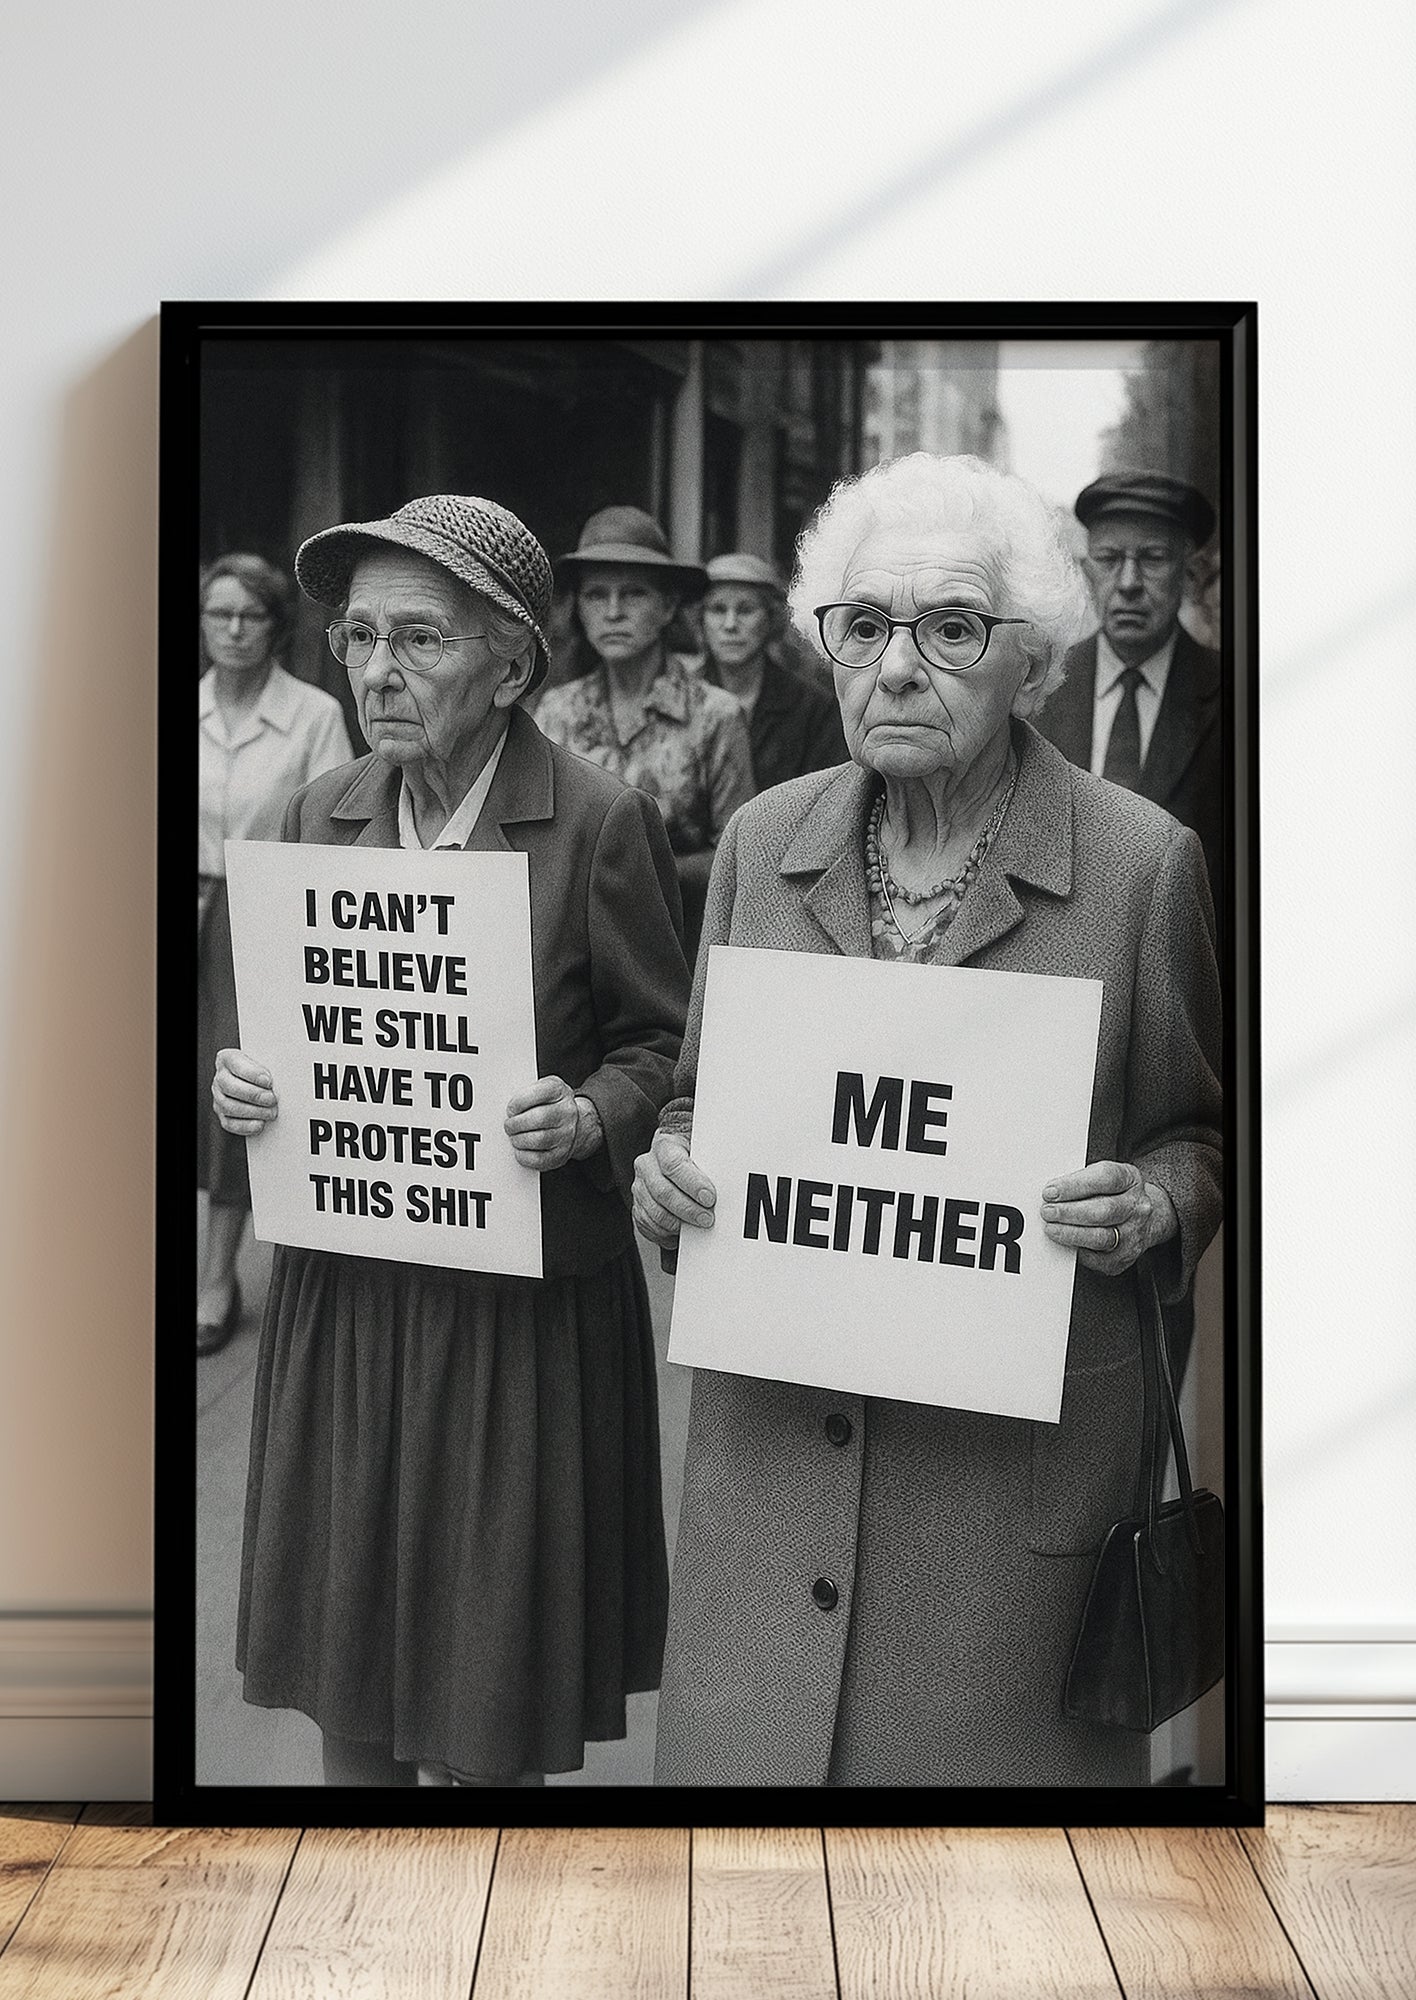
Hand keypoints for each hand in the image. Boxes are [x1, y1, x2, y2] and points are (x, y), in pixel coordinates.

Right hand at [213, 1049, 277, 1134]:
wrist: (257, 1082)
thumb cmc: (262, 1070)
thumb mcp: (264, 1061)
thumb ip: (268, 1065)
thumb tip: (279, 1078)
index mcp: (228, 1059)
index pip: (236, 1064)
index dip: (252, 1074)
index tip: (268, 1081)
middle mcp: (220, 1078)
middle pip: (230, 1087)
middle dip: (254, 1095)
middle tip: (271, 1099)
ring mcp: (219, 1097)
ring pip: (229, 1107)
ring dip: (253, 1111)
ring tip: (270, 1112)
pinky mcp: (223, 1115)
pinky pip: (230, 1124)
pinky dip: (246, 1126)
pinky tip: (260, 1123)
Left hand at [503, 1076, 596, 1173]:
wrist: (574, 1124)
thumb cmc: (550, 1106)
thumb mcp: (542, 1090)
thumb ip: (525, 1093)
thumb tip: (508, 1110)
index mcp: (559, 1091)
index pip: (538, 1093)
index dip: (519, 1102)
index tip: (511, 1109)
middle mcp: (567, 1112)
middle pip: (538, 1118)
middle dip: (516, 1124)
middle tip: (509, 1126)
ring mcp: (566, 1134)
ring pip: (538, 1140)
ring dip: (518, 1140)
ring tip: (515, 1137)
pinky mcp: (561, 1155)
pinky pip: (538, 1159)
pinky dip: (523, 1155)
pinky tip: (521, 1149)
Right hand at [632, 1129, 716, 1245]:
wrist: (676, 1155)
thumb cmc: (694, 1155)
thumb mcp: (703, 1150)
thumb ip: (711, 1163)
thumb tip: (729, 1179)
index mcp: (664, 1146)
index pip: (674, 1164)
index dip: (692, 1184)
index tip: (709, 1198)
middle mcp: (647, 1165)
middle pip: (663, 1192)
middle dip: (688, 1209)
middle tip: (707, 1218)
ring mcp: (640, 1187)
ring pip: (654, 1211)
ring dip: (677, 1224)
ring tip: (697, 1228)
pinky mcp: (638, 1206)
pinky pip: (647, 1224)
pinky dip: (665, 1233)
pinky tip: (680, 1232)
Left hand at [1040, 1160, 1176, 1274]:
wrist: (1144, 1219)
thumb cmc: (1113, 1195)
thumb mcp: (1102, 1177)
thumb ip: (1079, 1182)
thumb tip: (1051, 1193)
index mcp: (1130, 1179)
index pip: (1105, 1178)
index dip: (1075, 1185)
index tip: (1051, 1192)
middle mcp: (1137, 1207)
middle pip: (1103, 1210)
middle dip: (1069, 1212)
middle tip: (1047, 1211)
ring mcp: (1134, 1233)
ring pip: (1101, 1237)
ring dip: (1070, 1233)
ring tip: (1051, 1228)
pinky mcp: (1124, 1257)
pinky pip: (1098, 1258)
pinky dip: (1078, 1250)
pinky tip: (1065, 1243)